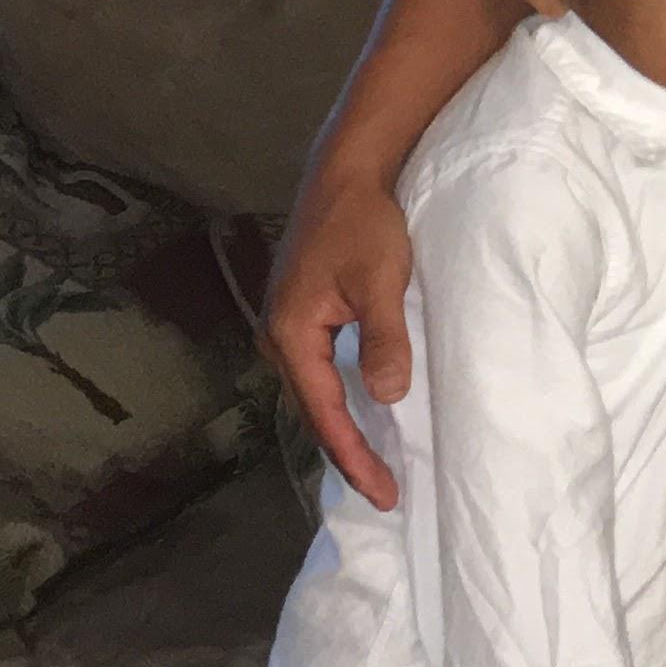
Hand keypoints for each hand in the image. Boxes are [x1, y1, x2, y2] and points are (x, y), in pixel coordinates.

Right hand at [263, 155, 415, 511]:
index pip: (325, 414)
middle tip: (385, 492)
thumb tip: (386, 397)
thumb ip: (382, 339)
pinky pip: (319, 373)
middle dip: (347, 455)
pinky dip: (339, 401)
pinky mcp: (301, 315)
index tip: (385, 493)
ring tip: (374, 467)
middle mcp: (278, 336)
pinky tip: (361, 414)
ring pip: (314, 394)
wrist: (345, 173)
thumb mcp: (382, 280)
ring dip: (342, 430)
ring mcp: (286, 326)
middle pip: (313, 412)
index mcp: (291, 334)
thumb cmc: (364, 221)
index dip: (356, 458)